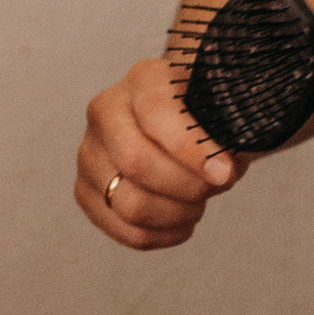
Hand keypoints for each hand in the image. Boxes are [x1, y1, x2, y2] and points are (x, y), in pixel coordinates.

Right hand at [74, 56, 248, 247]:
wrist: (186, 124)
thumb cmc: (207, 116)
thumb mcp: (226, 111)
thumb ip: (227, 133)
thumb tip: (220, 170)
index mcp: (143, 79)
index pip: (157, 116)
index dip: (193, 152)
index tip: (225, 173)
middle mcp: (106, 111)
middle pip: (136, 163)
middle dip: (186, 187)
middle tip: (214, 186)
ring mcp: (90, 153)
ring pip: (130, 205)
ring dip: (177, 214)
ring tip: (198, 202)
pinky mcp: (86, 191)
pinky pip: (125, 231)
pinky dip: (163, 235)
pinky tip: (182, 220)